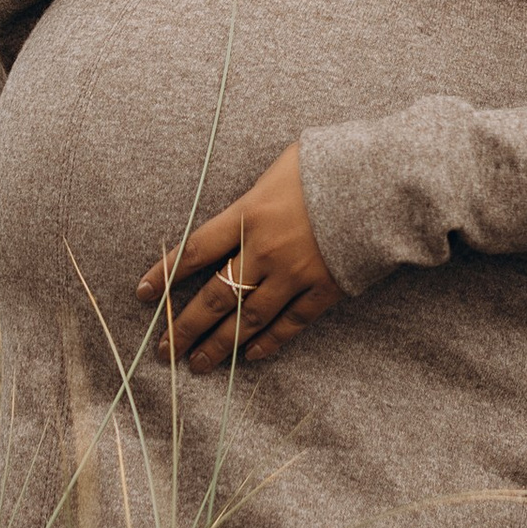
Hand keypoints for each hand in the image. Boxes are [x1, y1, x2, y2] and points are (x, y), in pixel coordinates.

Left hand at [140, 142, 344, 371]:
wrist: (383, 182)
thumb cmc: (329, 164)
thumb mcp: (279, 168)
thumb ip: (252, 199)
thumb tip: (236, 218)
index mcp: (248, 214)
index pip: (195, 250)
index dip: (166, 274)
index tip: (143, 295)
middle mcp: (265, 250)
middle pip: (215, 295)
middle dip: (185, 326)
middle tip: (164, 351)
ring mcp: (295, 274)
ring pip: (248, 318)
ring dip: (220, 344)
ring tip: (198, 364)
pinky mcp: (325, 290)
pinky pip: (291, 323)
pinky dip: (269, 342)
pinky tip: (250, 356)